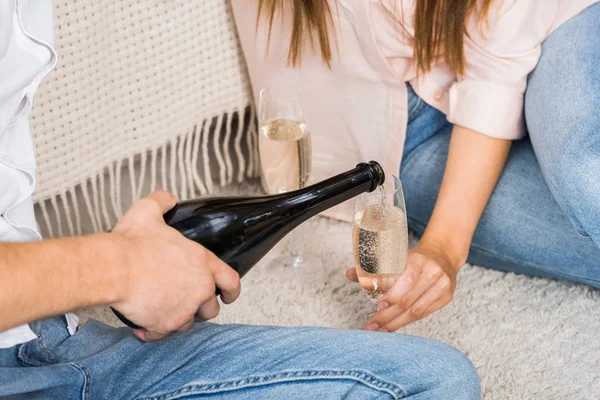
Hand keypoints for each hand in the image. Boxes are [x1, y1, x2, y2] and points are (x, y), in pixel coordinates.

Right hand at [109, 190, 240, 341]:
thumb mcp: (148, 211)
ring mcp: (184, 309)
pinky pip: (162, 335)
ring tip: (160, 309)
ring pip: (188, 323)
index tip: (229, 296)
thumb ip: (162, 202)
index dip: (231, 290)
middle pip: (210, 308)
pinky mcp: (166, 325)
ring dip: (176, 318)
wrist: (112, 269)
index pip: (231, 281)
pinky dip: (153, 332)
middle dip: (199, 307)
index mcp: (202, 263)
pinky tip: (142, 326)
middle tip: (183, 301)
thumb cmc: (131, 243)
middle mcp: (200, 289)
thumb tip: (168, 198)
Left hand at [347, 242, 458, 331]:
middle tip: (372, 325)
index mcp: (417, 259)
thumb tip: (349, 273)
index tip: (378, 304)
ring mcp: (441, 285)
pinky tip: (395, 327)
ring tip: (380, 330)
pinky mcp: (447, 297)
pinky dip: (408, 321)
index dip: (391, 294)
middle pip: (408, 299)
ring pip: (416, 310)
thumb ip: (374, 268)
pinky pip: (425, 313)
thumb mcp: (397, 257)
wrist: (442, 256)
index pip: (403, 279)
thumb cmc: (413, 259)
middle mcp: (431, 271)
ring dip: (396, 322)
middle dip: (387, 315)